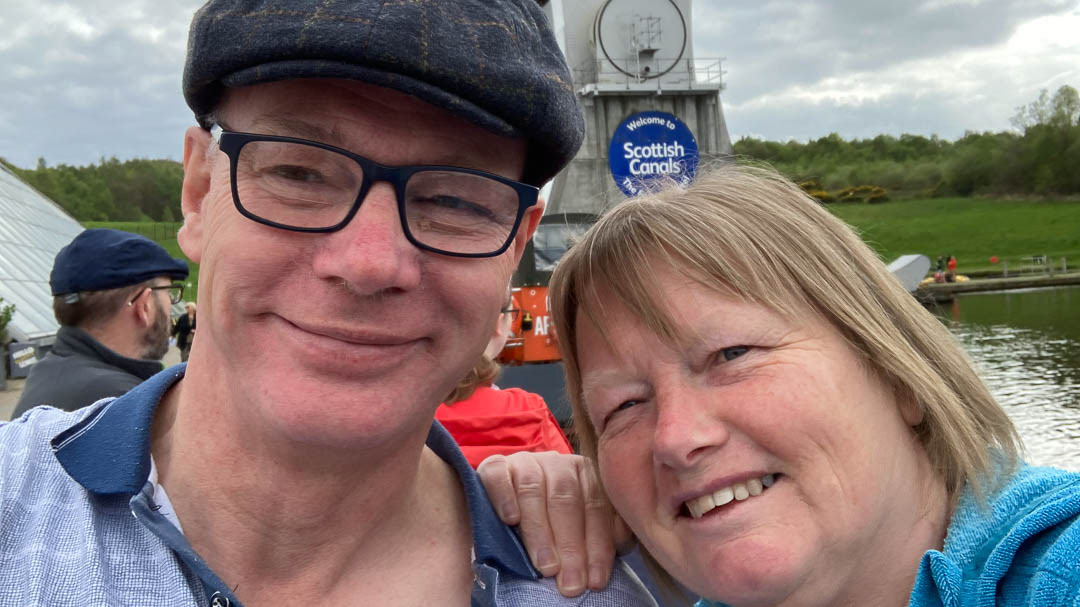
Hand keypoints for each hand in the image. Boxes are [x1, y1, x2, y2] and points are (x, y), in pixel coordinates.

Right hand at [477, 451, 633, 596]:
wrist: (505, 503)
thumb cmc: (549, 524)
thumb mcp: (578, 525)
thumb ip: (599, 530)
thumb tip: (621, 545)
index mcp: (585, 473)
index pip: (596, 507)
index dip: (597, 545)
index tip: (595, 581)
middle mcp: (557, 463)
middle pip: (566, 500)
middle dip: (571, 546)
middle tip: (572, 583)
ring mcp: (524, 462)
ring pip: (533, 490)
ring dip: (540, 532)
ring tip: (546, 567)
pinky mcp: (493, 465)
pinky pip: (499, 475)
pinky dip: (505, 497)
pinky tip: (510, 520)